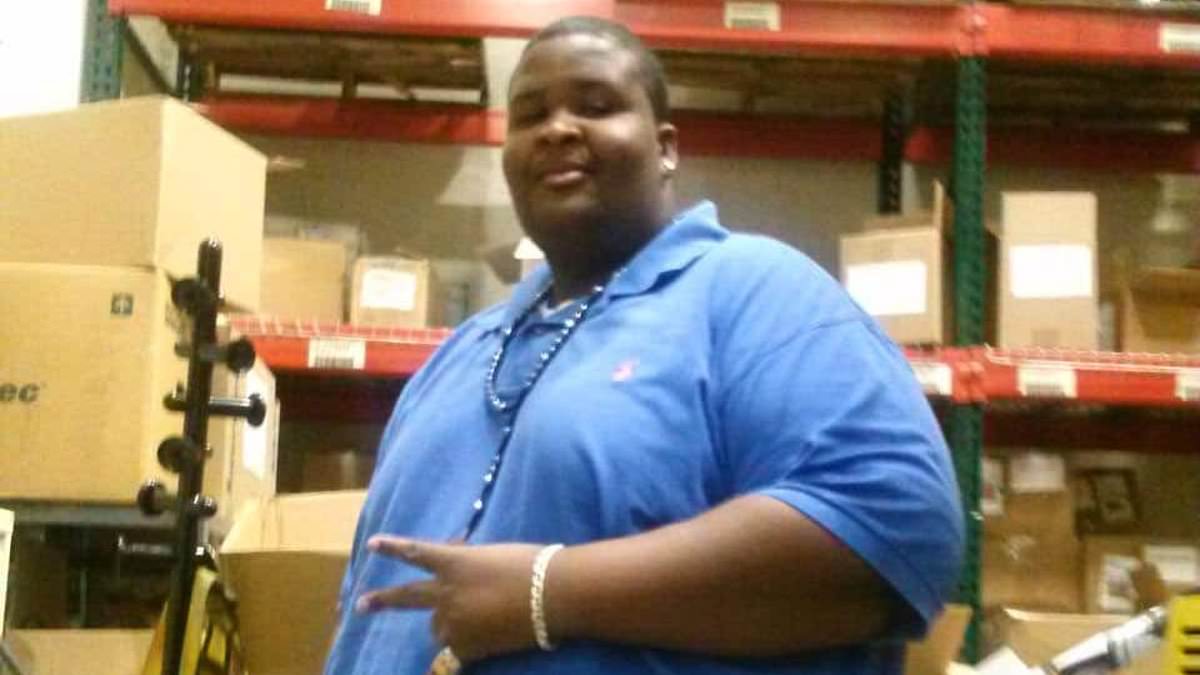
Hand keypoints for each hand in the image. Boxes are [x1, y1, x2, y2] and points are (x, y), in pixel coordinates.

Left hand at [355, 536, 544, 663]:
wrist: (553, 595)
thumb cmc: (532, 566)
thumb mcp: (493, 555)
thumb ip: (469, 563)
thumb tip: (457, 567)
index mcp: (454, 562)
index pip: (414, 552)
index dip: (392, 547)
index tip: (372, 544)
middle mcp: (446, 592)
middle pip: (405, 597)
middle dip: (380, 601)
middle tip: (360, 605)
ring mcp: (454, 622)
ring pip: (438, 629)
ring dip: (450, 625)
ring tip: (480, 622)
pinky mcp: (467, 647)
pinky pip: (457, 652)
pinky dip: (467, 648)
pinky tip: (488, 642)